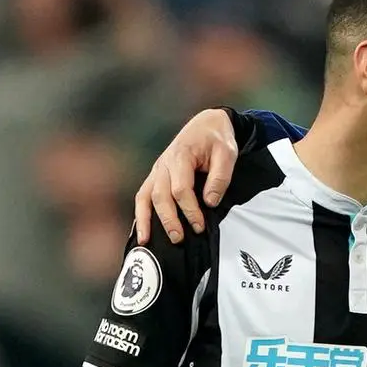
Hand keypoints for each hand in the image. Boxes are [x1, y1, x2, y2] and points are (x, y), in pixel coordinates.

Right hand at [134, 109, 237, 245]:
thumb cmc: (217, 140)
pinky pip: (142, 196)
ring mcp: (157, 170)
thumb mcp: (227, 155)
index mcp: (181, 156)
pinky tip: (140, 231)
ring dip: (146, 220)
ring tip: (147, 242)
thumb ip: (220, 178)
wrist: (207, 125)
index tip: (200, 226)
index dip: (190, 210)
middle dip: (168, 219)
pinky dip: (139, 214)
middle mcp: (164, 164)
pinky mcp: (156, 176)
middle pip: (160, 196)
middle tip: (179, 239)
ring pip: (145, 197)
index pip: (181, 189)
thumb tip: (210, 202)